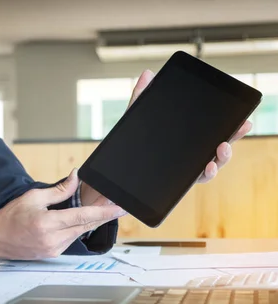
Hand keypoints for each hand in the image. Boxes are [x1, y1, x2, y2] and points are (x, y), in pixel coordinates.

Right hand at [0, 169, 125, 260]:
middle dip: (103, 215)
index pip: (82, 216)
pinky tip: (81, 221)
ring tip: (100, 210)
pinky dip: (78, 229)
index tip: (120, 208)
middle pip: (86, 226)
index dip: (104, 212)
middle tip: (117, 207)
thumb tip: (76, 178)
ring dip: (90, 222)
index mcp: (47, 223)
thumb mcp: (33, 197)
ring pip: (80, 233)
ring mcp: (53, 249)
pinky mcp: (53, 254)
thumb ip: (59, 190)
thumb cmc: (10, 217)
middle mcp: (53, 239)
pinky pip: (71, 239)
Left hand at [80, 69, 252, 205]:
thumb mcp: (130, 121)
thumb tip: (147, 73)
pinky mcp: (170, 187)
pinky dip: (202, 175)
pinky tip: (206, 168)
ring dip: (220, 160)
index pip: (209, 135)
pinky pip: (191, 183)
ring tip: (221, 150)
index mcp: (181, 143)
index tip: (242, 119)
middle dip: (231, 141)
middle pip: (214, 151)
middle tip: (239, 130)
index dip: (228, 129)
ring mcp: (178, 174)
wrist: (105, 180)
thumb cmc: (122, 151)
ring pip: (208, 169)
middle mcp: (184, 160)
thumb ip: (140, 99)